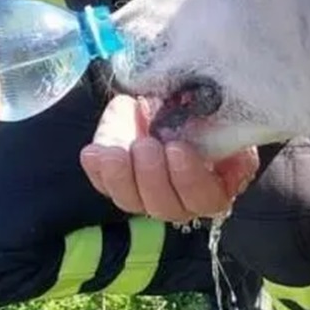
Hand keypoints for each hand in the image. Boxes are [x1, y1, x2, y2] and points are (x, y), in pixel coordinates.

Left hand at [80, 94, 259, 223]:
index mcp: (216, 183)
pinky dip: (98, 171)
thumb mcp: (213, 112)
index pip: (208, 198)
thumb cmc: (199, 110)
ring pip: (132, 201)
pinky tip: (94, 154)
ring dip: (122, 178)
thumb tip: (209, 116)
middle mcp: (182, 199)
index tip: (178, 149)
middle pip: (166, 206)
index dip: (191, 180)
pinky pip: (105, 186)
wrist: (169, 102)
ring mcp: (146, 195)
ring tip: (115, 153)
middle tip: (146, 145)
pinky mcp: (118, 183)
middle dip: (153, 176)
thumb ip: (215, 120)